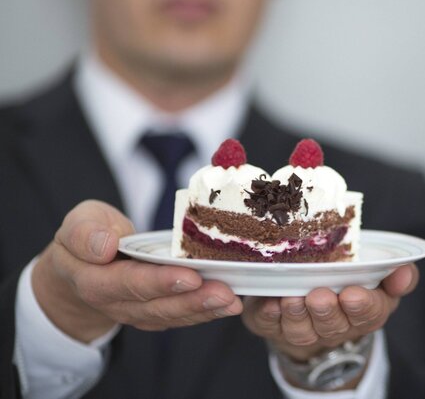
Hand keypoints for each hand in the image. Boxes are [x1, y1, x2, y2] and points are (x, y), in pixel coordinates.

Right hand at [32, 200, 242, 342]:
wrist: (83, 264)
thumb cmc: (89, 236)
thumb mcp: (79, 223)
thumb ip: (85, 232)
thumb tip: (104, 245)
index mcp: (92, 279)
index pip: (126, 283)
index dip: (158, 282)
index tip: (189, 276)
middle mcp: (116, 303)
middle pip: (155, 306)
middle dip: (192, 300)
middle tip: (224, 292)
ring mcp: (137, 312)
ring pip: (172, 314)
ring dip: (205, 309)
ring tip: (233, 300)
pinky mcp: (156, 312)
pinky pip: (181, 315)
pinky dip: (206, 312)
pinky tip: (230, 304)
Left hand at [241, 264, 417, 362]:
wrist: (314, 298)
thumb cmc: (351, 282)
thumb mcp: (382, 277)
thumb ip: (400, 274)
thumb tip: (405, 272)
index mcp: (365, 312)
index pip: (370, 313)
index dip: (362, 306)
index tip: (352, 294)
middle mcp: (335, 326)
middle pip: (333, 325)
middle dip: (326, 312)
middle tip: (320, 296)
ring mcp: (303, 329)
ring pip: (301, 330)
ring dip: (296, 315)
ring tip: (292, 298)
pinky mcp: (273, 325)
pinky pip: (269, 325)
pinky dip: (268, 315)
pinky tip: (270, 302)